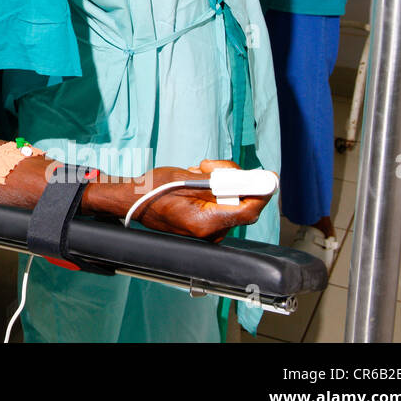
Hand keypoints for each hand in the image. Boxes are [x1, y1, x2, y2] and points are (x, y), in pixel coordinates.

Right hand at [131, 160, 271, 240]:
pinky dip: (216, 191)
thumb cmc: (152, 190)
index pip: (248, 211)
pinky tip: (198, 183)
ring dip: (222, 183)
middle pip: (242, 205)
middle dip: (234, 181)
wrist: (131, 202)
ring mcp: (209, 232)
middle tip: (211, 168)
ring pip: (232, 203)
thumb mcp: (185, 177)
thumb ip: (220, 180)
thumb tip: (248, 179)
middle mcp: (210, 232)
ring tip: (198, 173)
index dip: (261, 192)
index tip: (268, 177)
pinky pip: (223, 206)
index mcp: (204, 222)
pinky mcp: (207, 227)